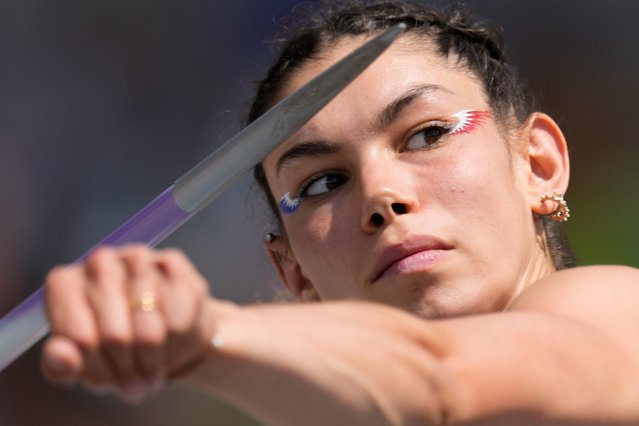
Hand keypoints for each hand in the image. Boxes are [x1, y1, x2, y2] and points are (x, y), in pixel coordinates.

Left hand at [41, 245, 213, 401]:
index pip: (79, 340)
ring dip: (153, 357)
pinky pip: (178, 314)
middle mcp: (98, 263)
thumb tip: (58, 354)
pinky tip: (172, 340)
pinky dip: (178, 338)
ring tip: (152, 367)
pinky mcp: (171, 262)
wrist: (163, 330)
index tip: (107, 381)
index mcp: (64, 285)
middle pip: (116, 335)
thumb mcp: (84, 365)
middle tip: (134, 381)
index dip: (98, 370)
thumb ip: (61, 365)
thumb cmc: (114, 348)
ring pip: (150, 326)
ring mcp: (136, 258)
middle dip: (128, 367)